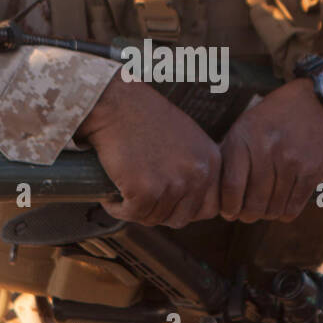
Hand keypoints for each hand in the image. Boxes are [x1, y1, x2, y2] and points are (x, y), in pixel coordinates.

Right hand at [77, 73, 220, 227]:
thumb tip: (190, 205)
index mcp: (211, 162)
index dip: (186, 210)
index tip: (166, 202)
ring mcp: (172, 183)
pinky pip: (132, 215)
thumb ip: (193, 168)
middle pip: (181, 218)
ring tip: (124, 192)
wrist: (115, 104)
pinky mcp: (145, 190)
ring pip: (154, 218)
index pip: (210, 208)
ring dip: (136, 210)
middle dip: (159, 213)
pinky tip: (111, 197)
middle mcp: (197, 174)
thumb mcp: (186, 140)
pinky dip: (118, 209)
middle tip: (140, 199)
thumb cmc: (144, 117)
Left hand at [218, 78, 322, 222]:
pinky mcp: (313, 171)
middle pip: (253, 203)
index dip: (228, 207)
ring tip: (265, 210)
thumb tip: (216, 191)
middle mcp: (267, 150)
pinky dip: (286, 212)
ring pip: (274, 208)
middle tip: (248, 215)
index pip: (231, 187)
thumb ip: (231, 154)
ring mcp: (291, 161)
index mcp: (244, 138)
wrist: (320, 100)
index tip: (229, 212)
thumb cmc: (276, 116)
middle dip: (248, 215)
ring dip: (267, 214)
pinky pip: (294, 206)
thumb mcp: (246, 125)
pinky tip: (282, 206)